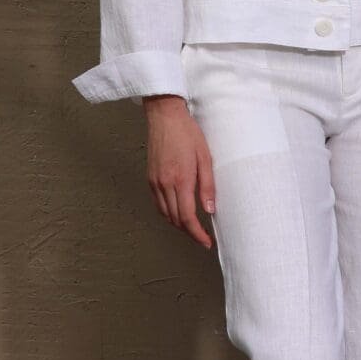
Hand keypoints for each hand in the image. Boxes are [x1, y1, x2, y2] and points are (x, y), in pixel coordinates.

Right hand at [143, 95, 216, 248]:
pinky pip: (158, 204)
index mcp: (181, 180)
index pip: (188, 217)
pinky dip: (168, 213)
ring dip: (178, 224)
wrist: (164, 116)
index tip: (206, 242)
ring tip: (193, 227)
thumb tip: (210, 209)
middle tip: (203, 237)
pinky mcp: (150, 178)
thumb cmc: (188, 133)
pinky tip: (177, 212)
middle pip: (176, 219)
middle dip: (190, 233)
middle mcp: (164, 184)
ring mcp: (155, 182)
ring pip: (165, 214)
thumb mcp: (205, 157)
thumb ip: (208, 185)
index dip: (197, 234)